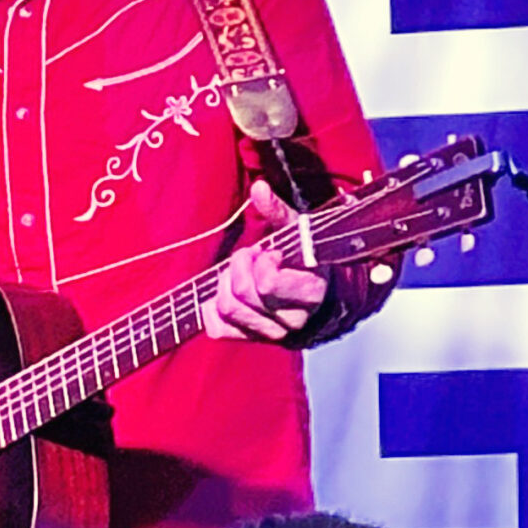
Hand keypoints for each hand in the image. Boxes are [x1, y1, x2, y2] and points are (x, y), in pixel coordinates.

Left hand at [200, 181, 329, 340]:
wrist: (313, 298)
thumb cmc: (303, 259)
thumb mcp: (297, 233)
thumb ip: (278, 211)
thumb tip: (259, 188)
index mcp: (310, 292)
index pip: (268, 283)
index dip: (261, 262)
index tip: (270, 252)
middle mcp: (292, 319)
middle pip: (243, 293)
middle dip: (239, 266)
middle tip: (250, 256)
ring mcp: (271, 334)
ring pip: (228, 309)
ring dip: (226, 284)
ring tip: (241, 273)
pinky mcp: (250, 339)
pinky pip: (217, 328)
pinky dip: (213, 307)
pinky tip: (229, 292)